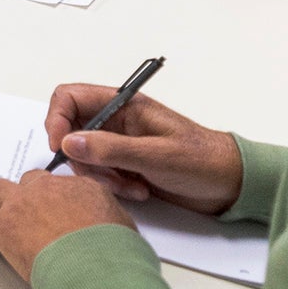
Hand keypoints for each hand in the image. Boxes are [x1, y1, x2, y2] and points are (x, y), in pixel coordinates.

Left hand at [0, 168, 136, 283]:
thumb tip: (103, 225)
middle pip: (28, 182)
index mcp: (80, 186)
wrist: (97, 267)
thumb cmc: (114, 253)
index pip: (58, 184)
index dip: (52, 198)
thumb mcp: (123, 226)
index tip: (50, 209)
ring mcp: (23, 204)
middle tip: (24, 213)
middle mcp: (49, 188)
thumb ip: (106, 218)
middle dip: (25, 195)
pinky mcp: (4, 225)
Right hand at [38, 84, 241, 214]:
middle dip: (82, 157)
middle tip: (104, 175)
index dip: (57, 119)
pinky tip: (138, 191)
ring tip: (130, 186)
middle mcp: (117, 121)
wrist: (229, 184)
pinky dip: (112, 186)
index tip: (62, 147)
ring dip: (100, 176)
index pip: (71, 97)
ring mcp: (120, 144)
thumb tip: (70, 143)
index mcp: (125, 104)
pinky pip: (99, 174)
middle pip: (71, 131)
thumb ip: (112, 149)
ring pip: (83, 157)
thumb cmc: (204, 160)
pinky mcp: (125, 165)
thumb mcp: (157, 155)